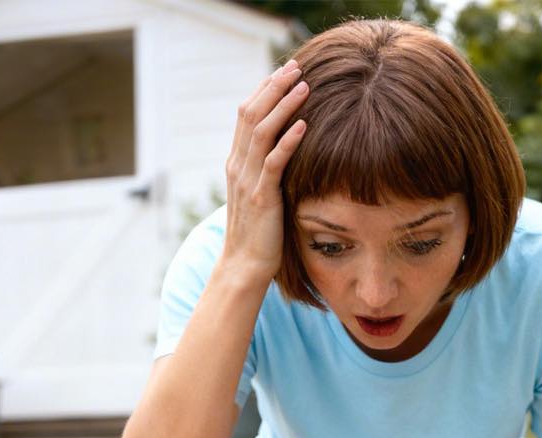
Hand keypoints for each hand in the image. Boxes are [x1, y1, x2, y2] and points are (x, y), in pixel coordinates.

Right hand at [222, 59, 308, 280]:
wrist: (243, 267)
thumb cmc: (258, 235)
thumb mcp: (261, 196)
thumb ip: (267, 172)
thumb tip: (286, 154)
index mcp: (237, 163)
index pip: (247, 115)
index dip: (265, 90)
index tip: (285, 72)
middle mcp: (238, 167)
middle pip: (251, 114)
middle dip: (274, 87)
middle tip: (296, 66)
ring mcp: (248, 181)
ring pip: (262, 132)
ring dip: (283, 106)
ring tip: (304, 86)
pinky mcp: (262, 198)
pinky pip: (273, 163)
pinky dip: (288, 142)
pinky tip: (304, 125)